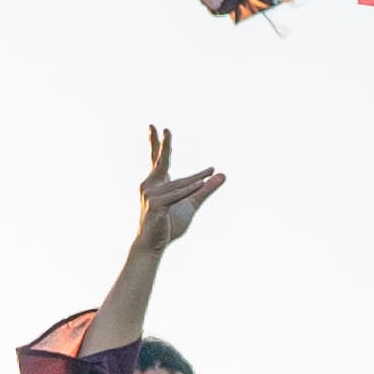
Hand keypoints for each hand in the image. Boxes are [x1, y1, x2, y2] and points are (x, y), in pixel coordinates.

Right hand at [132, 125, 222, 242]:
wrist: (153, 244)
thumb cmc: (168, 224)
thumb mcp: (191, 203)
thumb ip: (205, 189)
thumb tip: (222, 174)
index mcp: (156, 183)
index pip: (157, 160)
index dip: (159, 144)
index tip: (159, 129)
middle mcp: (150, 185)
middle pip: (160, 162)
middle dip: (164, 145)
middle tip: (166, 129)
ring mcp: (151, 195)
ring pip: (179, 183)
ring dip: (195, 180)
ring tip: (210, 170)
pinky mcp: (156, 205)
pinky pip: (177, 195)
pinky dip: (190, 189)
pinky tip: (201, 182)